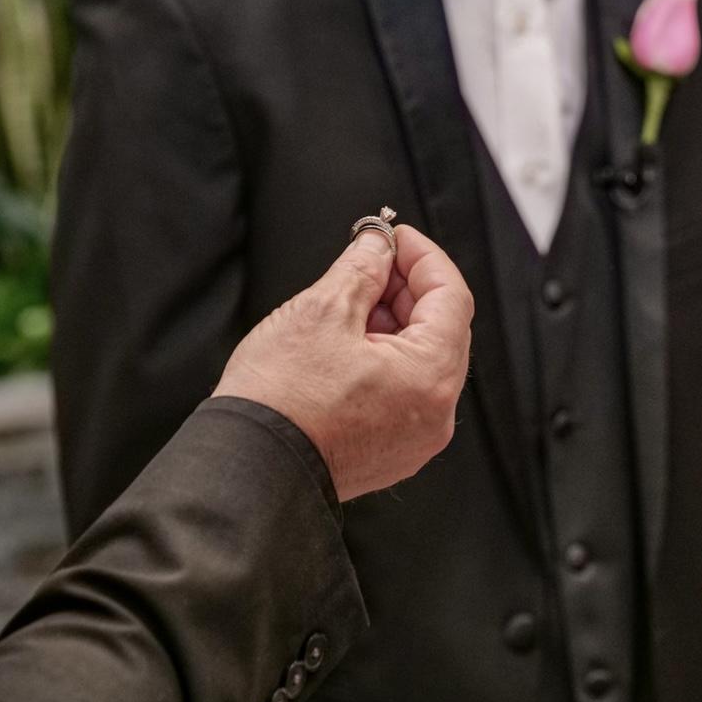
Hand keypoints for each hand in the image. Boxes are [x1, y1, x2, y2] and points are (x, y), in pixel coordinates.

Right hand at [213, 225, 473, 500]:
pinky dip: (387, 360)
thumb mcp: (322, 311)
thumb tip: (376, 246)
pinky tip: (351, 342)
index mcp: (430, 376)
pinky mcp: (393, 451)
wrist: (249, 465)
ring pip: (423, 361)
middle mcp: (435, 413)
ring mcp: (416, 438)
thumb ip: (361, 268)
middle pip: (442, 329)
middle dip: (408, 288)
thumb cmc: (280, 401)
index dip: (423, 256)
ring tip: (351, 302)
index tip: (396, 236)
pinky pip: (405, 392)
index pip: (452, 296)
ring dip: (396, 323)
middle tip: (372, 262)